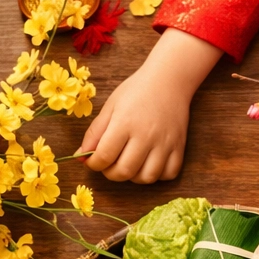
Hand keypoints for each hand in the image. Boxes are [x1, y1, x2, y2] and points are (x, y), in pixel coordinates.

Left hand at [81, 29, 221, 182]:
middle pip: (124, 171)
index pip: (104, 156)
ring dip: (134, 177)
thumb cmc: (137, 91)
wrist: (169, 80)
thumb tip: (80, 156)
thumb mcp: (111, 106)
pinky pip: (168, 174)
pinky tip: (149, 164)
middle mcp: (146, 136)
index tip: (93, 162)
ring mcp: (165, 143)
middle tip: (109, 165)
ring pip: (146, 178)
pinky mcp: (179, 147)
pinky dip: (157, 176)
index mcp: (125, 122)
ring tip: (129, 165)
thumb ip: (95, 133)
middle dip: (111, 174)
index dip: (94, 164)